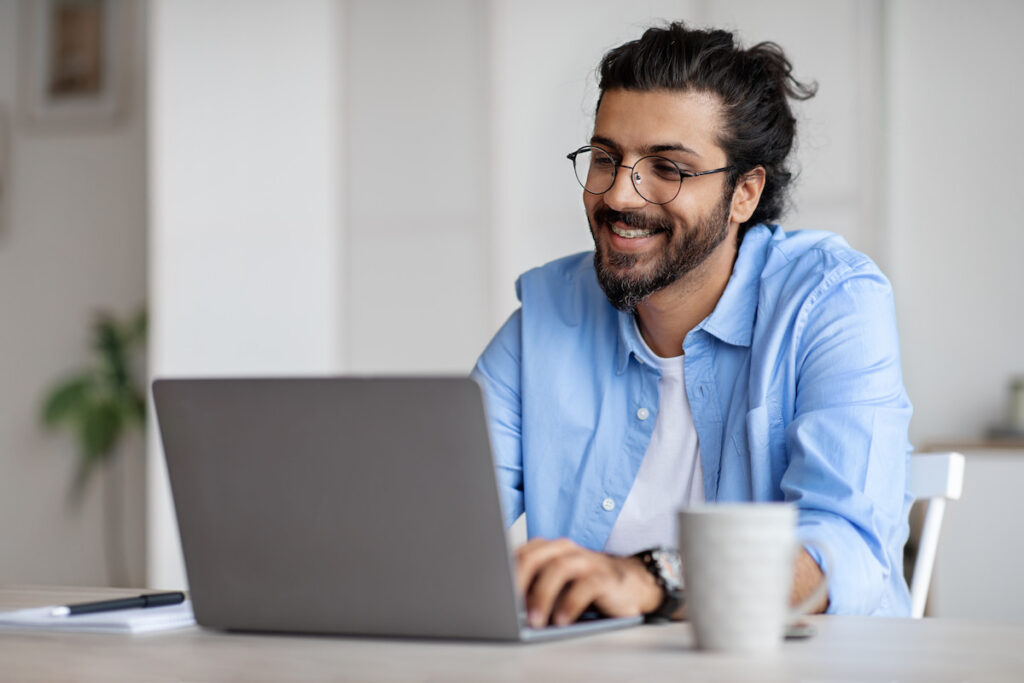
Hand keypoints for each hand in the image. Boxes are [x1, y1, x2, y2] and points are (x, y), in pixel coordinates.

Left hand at [515, 538, 661, 627]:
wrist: (629, 585)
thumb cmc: (582, 586)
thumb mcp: (554, 586)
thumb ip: (532, 588)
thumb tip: (503, 606)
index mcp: (548, 549)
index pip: (519, 555)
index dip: (503, 574)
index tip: (491, 594)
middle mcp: (565, 549)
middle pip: (534, 557)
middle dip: (518, 582)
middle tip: (507, 606)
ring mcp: (586, 560)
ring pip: (558, 569)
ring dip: (542, 596)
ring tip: (534, 621)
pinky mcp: (604, 577)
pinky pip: (585, 586)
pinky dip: (570, 604)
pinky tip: (561, 621)